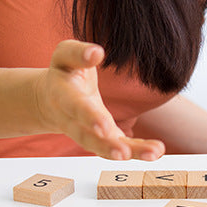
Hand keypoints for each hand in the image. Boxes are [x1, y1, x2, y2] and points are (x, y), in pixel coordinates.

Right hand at [35, 40, 165, 160]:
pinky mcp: (102, 137)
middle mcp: (72, 120)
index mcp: (62, 95)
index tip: (104, 126)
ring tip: (152, 154)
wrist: (51, 98)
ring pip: (103, 147)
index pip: (74, 106)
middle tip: (123, 153)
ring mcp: (87, 132)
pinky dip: (136, 150)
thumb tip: (96, 52)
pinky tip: (155, 151)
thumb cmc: (64, 71)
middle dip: (105, 145)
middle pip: (86, 137)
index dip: (88, 116)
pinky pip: (118, 147)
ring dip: (127, 152)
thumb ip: (79, 53)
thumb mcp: (65, 55)